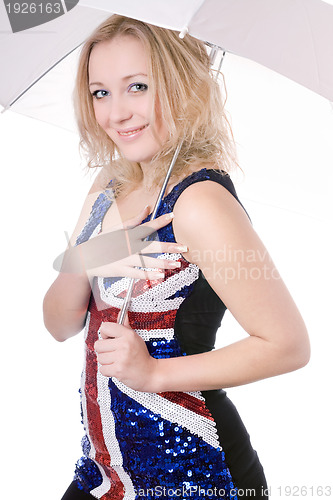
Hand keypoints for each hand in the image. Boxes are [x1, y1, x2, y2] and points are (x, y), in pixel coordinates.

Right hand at [55, 206, 187, 280]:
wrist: (86, 259)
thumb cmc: (102, 242)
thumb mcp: (116, 228)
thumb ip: (134, 220)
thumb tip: (147, 208)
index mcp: (128, 234)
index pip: (147, 226)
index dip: (160, 221)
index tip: (172, 216)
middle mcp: (129, 246)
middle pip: (152, 246)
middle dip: (169, 247)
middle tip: (183, 247)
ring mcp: (125, 259)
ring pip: (148, 262)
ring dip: (163, 263)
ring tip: (176, 264)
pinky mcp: (122, 271)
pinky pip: (138, 274)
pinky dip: (149, 275)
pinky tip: (160, 276)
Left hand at [94, 313, 158, 391]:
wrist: (151, 373)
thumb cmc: (142, 356)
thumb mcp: (135, 337)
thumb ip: (125, 326)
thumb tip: (121, 313)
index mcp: (128, 335)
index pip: (105, 327)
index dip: (105, 334)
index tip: (109, 339)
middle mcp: (124, 345)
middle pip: (98, 345)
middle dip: (103, 350)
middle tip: (113, 352)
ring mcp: (121, 358)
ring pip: (100, 358)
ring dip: (106, 361)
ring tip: (116, 361)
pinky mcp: (118, 370)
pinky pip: (102, 369)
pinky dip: (107, 371)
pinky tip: (116, 368)